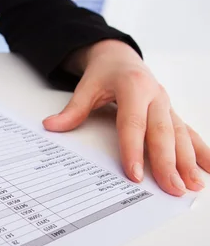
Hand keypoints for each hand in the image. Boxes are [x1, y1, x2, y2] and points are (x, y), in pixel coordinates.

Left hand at [43, 40, 209, 195]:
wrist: (121, 57)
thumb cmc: (105, 73)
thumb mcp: (86, 87)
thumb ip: (72, 110)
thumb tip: (51, 126)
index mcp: (134, 87)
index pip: (133, 124)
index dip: (133, 150)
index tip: (135, 174)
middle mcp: (156, 97)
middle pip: (162, 133)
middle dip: (168, 163)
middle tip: (171, 188)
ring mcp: (167, 106)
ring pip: (181, 135)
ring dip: (189, 161)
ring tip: (193, 186)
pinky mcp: (172, 113)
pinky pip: (189, 132)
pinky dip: (201, 151)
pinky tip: (209, 168)